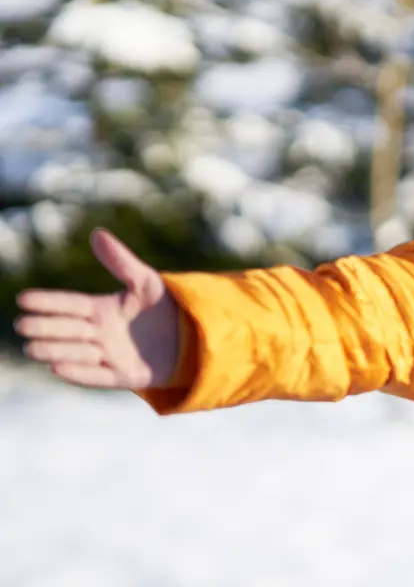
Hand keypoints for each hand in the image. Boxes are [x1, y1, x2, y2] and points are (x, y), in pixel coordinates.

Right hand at [14, 228, 181, 389]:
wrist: (194, 335)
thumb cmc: (165, 305)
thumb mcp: (146, 281)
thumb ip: (121, 261)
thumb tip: (97, 233)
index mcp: (101, 309)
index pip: (69, 304)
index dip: (48, 302)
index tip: (24, 298)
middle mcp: (99, 334)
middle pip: (67, 330)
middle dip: (44, 328)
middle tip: (22, 324)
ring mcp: (109, 356)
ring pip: (75, 354)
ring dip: (55, 350)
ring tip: (32, 347)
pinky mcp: (123, 376)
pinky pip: (97, 376)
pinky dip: (78, 372)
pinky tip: (57, 368)